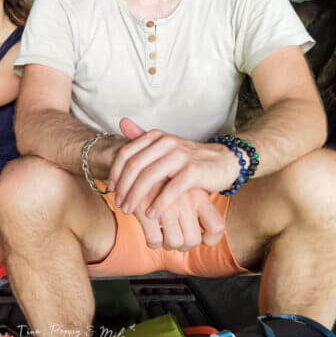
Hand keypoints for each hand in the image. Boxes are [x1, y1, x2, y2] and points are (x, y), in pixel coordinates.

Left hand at [110, 117, 237, 218]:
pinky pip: (171, 189)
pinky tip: (151, 215)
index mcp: (156, 137)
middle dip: (124, 187)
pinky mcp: (194, 170)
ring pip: (150, 177)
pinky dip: (158, 204)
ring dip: (136, 197)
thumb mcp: (165, 147)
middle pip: (135, 166)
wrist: (224, 161)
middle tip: (119, 204)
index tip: (111, 189)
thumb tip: (122, 121)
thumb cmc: (190, 159)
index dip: (115, 172)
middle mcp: (166, 142)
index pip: (126, 153)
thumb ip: (143, 137)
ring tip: (130, 211)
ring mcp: (180, 155)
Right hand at [132, 188, 224, 250]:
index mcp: (199, 196)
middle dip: (183, 245)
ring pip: (175, 242)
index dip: (212, 239)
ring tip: (161, 234)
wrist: (136, 165)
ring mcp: (167, 205)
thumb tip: (207, 237)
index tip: (203, 239)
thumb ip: (198, 208)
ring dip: (167, 244)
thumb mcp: (186, 189)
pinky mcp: (146, 210)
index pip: (217, 226)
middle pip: (193, 240)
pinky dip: (152, 242)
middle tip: (174, 238)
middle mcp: (186, 200)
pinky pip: (155, 240)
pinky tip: (149, 232)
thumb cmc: (163, 182)